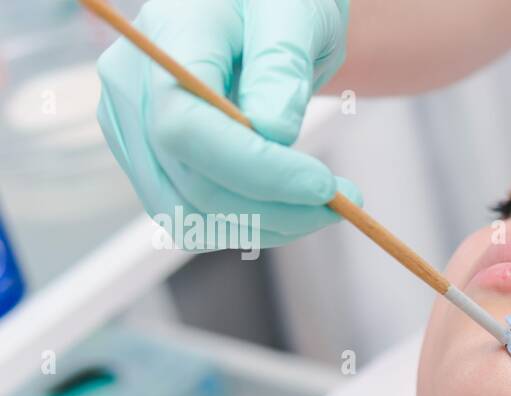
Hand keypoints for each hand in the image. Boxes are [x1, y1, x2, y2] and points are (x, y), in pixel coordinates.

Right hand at [95, 0, 360, 247]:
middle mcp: (131, 90)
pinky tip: (292, 202)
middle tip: (346, 200)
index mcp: (166, 40)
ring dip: (269, 224)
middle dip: (278, 206)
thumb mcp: (294, 14)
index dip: (256, 170)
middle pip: (192, 184)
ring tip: (327, 201)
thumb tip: (272, 130)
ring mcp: (134, 132)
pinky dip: (252, 223)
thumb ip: (280, 65)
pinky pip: (196, 219)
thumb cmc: (279, 4)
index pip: (186, 129)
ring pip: (193, 215)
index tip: (324, 185)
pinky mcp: (152, 165)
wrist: (261, 15)